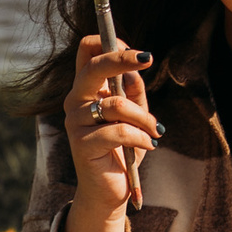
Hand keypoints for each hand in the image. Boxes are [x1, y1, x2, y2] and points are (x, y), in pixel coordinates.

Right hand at [60, 32, 158, 231]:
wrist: (109, 191)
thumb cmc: (122, 150)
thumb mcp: (135, 115)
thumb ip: (134, 90)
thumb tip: (137, 65)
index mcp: (86, 89)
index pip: (86, 51)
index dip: (108, 41)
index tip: (136, 49)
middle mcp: (75, 101)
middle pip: (93, 66)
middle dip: (122, 59)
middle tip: (148, 59)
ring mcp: (75, 122)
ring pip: (117, 105)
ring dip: (144, 118)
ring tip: (156, 132)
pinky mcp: (82, 145)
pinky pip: (118, 131)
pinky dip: (140, 137)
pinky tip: (149, 146)